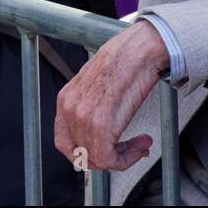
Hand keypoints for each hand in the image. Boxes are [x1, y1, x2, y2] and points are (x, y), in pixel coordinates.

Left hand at [53, 20, 168, 170]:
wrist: (140, 48)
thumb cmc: (125, 59)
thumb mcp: (97, 81)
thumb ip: (92, 103)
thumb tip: (103, 126)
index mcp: (65, 99)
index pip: (65, 142)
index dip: (87, 153)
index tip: (108, 150)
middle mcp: (69, 110)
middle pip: (81, 154)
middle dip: (106, 158)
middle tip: (127, 152)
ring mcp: (83, 118)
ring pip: (97, 159)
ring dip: (124, 157)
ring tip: (142, 144)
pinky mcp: (101, 126)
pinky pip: (109, 159)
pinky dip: (127, 159)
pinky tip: (142, 143)